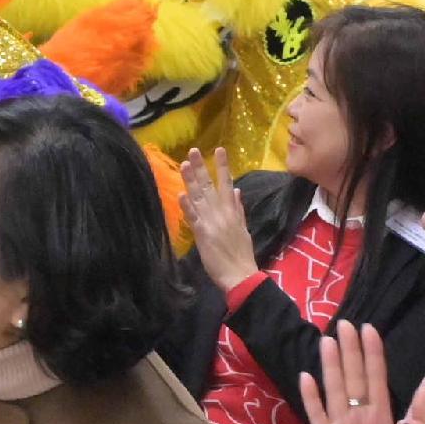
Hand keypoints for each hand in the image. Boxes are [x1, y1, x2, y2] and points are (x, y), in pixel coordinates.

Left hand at [180, 149, 259, 291]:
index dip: (222, 166)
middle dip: (201, 167)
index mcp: (233, 211)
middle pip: (209, 186)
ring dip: (191, 180)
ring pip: (199, 197)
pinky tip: (180, 194)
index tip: (219, 149)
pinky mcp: (202, 234)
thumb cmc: (242, 254)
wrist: (240, 274)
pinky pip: (193, 218)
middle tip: (193, 150)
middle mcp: (222, 212)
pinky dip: (187, 206)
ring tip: (184, 164)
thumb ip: (238, 209)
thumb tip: (237, 190)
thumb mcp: (243, 228)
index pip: (227, 183)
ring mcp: (211, 222)